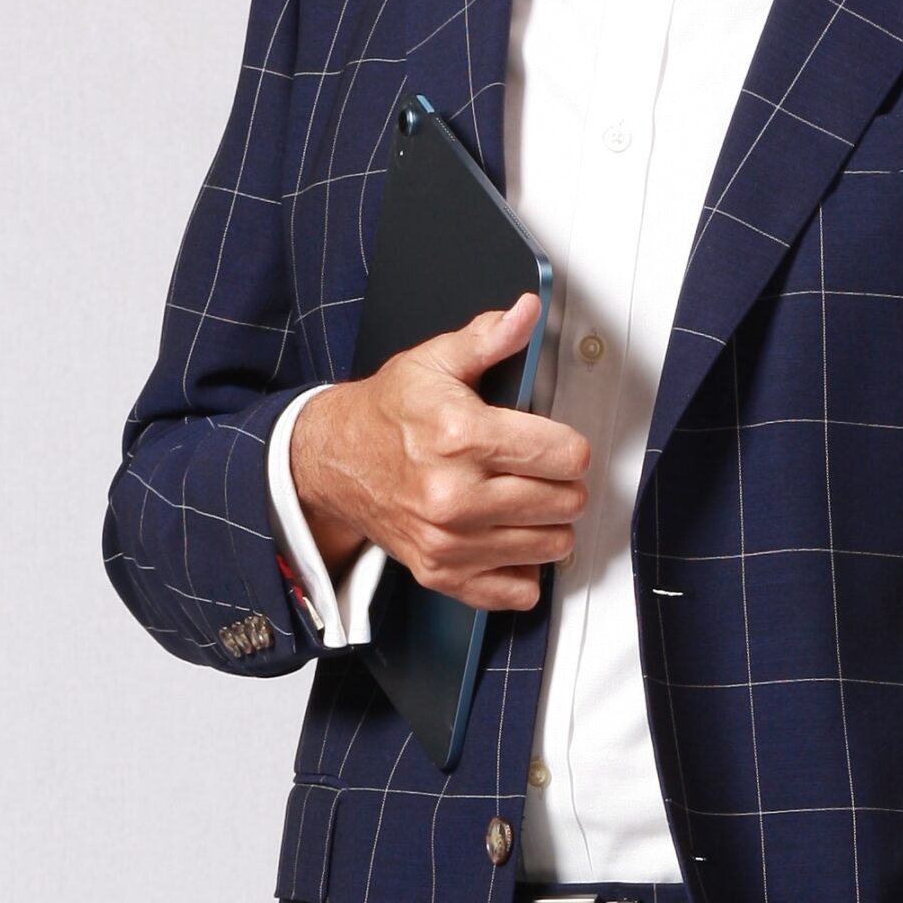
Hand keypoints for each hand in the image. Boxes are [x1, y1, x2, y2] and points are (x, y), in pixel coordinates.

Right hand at [290, 292, 588, 611]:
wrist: (332, 460)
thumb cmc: (387, 413)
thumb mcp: (435, 360)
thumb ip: (489, 337)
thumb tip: (527, 312)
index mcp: (461, 436)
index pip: (563, 456)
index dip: (570, 446)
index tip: (558, 443)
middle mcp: (455, 494)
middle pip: (564, 502)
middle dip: (564, 484)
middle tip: (544, 471)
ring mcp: (448, 539)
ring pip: (549, 547)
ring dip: (549, 525)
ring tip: (527, 500)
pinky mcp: (440, 571)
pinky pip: (513, 591)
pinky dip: (522, 569)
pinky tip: (510, 539)